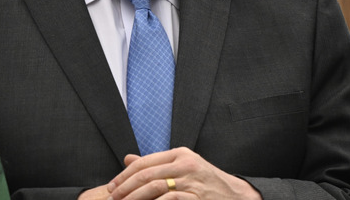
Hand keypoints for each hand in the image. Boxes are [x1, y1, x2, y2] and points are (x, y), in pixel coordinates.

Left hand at [106, 147, 261, 199]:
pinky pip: (169, 199)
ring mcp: (193, 181)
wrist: (237, 196)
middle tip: (113, 198)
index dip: (125, 175)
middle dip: (126, 188)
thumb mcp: (184, 167)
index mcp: (180, 154)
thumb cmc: (207, 183)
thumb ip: (157, 164)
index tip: (112, 187)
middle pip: (146, 174)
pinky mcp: (197, 197)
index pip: (145, 162)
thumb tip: (128, 159)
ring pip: (154, 187)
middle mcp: (186, 164)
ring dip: (135, 198)